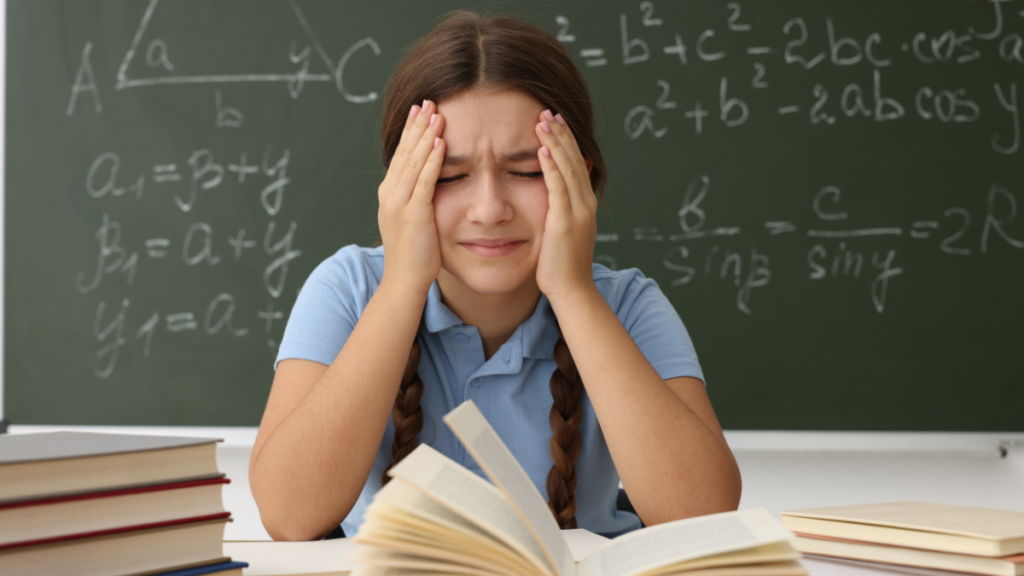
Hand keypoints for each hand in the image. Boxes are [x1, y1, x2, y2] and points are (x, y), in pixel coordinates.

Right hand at [377, 100, 446, 293]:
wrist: (404, 281)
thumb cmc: (415, 256)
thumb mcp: (413, 221)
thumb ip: (418, 200)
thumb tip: (429, 186)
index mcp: (390, 193)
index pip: (402, 155)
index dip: (411, 131)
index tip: (420, 110)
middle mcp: (390, 193)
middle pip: (405, 151)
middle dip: (417, 125)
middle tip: (428, 100)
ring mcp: (399, 202)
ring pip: (414, 160)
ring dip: (426, 134)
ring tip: (437, 112)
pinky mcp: (413, 213)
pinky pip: (424, 179)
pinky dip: (432, 159)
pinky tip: (441, 141)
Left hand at [533, 109, 598, 300]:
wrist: (571, 291)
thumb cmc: (561, 267)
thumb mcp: (562, 233)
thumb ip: (560, 211)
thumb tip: (552, 199)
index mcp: (585, 204)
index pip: (576, 164)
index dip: (566, 141)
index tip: (553, 121)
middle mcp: (586, 203)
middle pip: (574, 160)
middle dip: (561, 134)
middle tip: (548, 109)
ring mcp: (578, 212)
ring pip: (567, 168)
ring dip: (555, 142)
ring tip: (543, 120)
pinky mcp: (565, 222)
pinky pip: (558, 188)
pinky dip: (551, 167)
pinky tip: (542, 149)